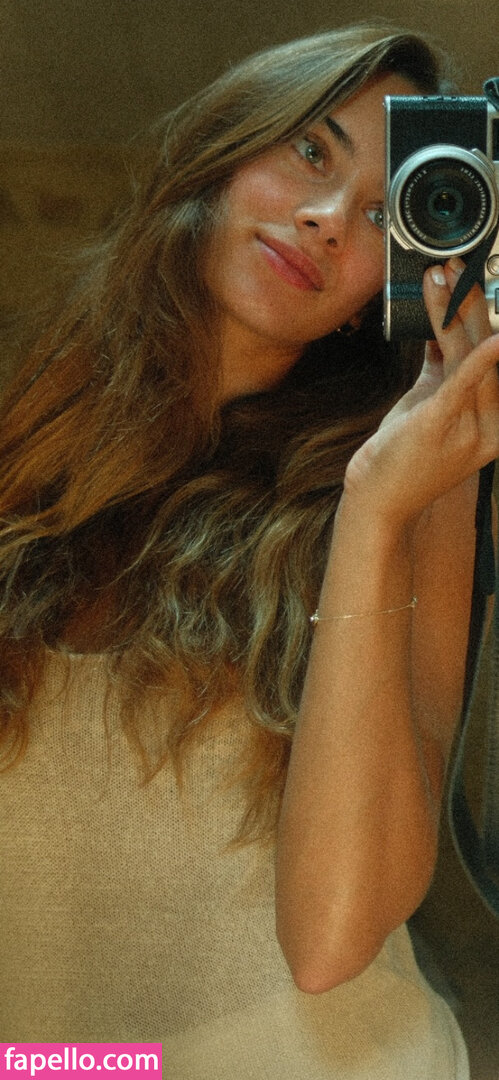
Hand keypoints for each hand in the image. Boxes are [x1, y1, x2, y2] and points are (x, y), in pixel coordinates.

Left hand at [344, 258, 498, 527]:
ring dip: (454, 310)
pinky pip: (462, 381)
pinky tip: (478, 330)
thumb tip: (442, 330)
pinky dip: (475, 353)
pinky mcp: (439, 424)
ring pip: (470, 356)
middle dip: (474, 303)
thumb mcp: (430, 407)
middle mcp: (492, 428)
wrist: (378, 502)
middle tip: (456, 269)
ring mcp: (469, 429)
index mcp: (495, 424)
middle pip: (491, 353)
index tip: (478, 283)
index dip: (491, 318)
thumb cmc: (403, 457)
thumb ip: (442, 371)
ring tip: (439, 278)